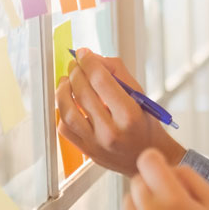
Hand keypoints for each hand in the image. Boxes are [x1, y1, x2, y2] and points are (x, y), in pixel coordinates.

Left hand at [56, 49, 185, 175]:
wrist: (145, 156)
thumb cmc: (145, 125)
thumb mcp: (140, 95)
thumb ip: (118, 73)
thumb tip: (93, 59)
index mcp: (129, 115)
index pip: (101, 81)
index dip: (89, 62)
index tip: (83, 53)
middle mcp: (111, 132)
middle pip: (83, 94)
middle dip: (75, 73)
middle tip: (75, 65)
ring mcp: (96, 144)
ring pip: (68, 112)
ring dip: (62, 91)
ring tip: (65, 81)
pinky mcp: (86, 151)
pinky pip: (65, 129)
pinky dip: (62, 112)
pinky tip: (68, 103)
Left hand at [118, 149, 208, 209]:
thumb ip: (189, 175)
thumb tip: (166, 166)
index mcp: (172, 200)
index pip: (148, 161)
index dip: (154, 160)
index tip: (159, 168)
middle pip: (137, 179)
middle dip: (151, 185)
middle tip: (168, 202)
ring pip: (128, 199)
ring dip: (141, 204)